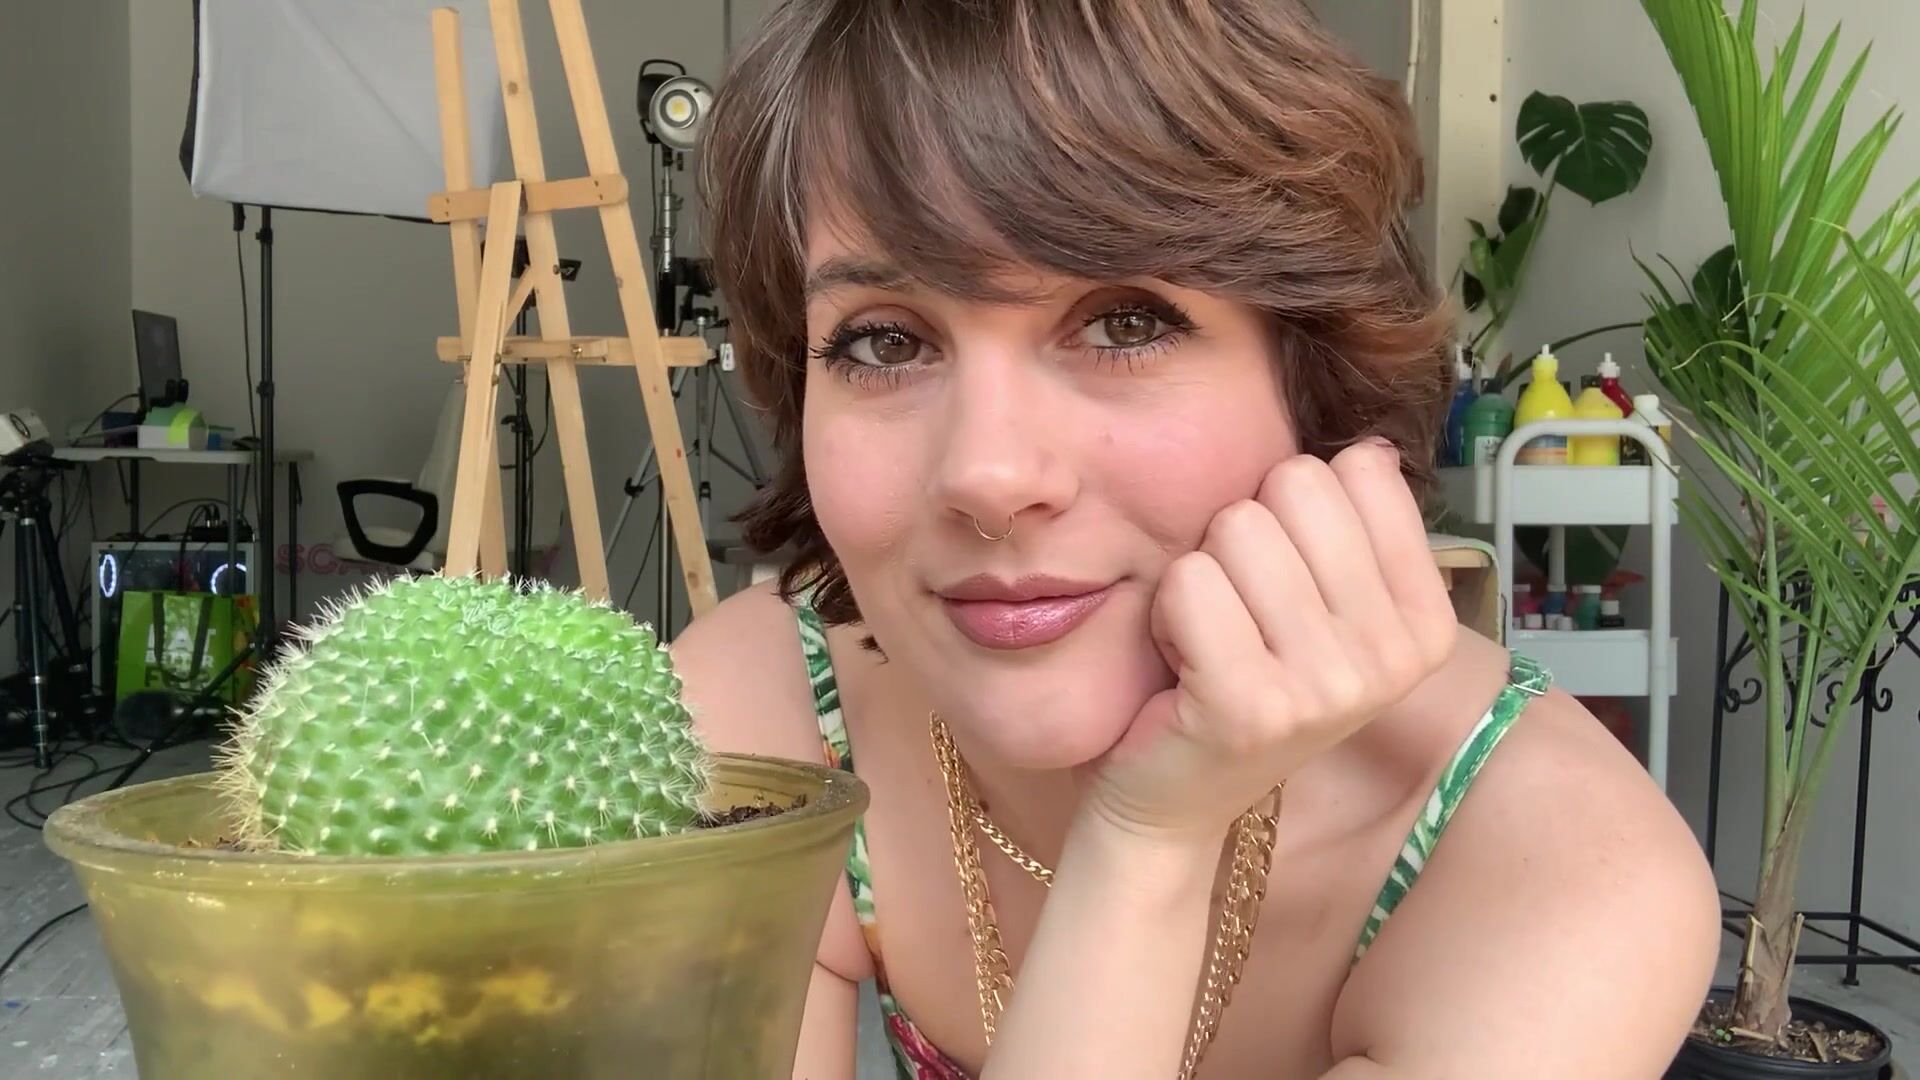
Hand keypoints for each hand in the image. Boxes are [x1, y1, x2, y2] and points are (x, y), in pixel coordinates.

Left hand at [1088, 440, 1458, 840]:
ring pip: (1237, 525)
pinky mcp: (1251, 707)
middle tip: (1241, 611)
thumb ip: (1351, 525)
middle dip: (1245, 533)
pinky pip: (1189, 580)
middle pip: (1295, 485)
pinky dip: (1167, 611)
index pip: (1358, 470)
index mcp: (1425, 623)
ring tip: (1214, 639)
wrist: (1176, 796)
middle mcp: (1392, 658)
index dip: (1295, 510)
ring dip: (1203, 574)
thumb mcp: (1323, 603)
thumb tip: (1371, 448)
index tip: (1288, 584)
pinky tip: (1185, 666)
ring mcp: (1328, 686)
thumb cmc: (1243, 677)